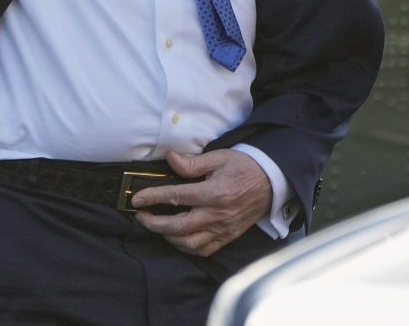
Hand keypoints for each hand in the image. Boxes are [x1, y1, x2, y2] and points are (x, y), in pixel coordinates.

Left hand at [131, 149, 272, 256]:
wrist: (271, 181)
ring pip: (188, 243)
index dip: (152, 197)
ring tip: (157, 226)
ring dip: (167, 237)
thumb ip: (193, 162)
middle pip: (177, 226)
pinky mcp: (227, 237)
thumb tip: (170, 158)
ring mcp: (222, 229)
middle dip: (153, 223)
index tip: (136, 198)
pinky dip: (186, 247)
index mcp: (213, 193)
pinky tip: (177, 238)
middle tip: (141, 215)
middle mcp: (216, 214)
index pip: (176, 197)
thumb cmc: (244, 167)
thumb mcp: (219, 158)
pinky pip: (203, 250)